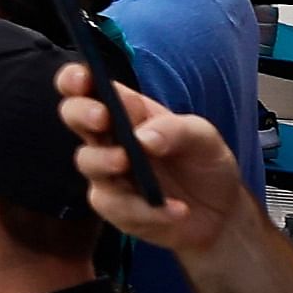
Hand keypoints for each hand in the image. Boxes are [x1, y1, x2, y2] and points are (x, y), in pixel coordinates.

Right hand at [57, 61, 251, 269]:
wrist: (220, 214)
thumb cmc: (205, 165)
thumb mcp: (204, 138)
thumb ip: (177, 130)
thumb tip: (142, 138)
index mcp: (127, 110)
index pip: (88, 86)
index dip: (76, 78)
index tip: (85, 78)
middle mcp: (110, 138)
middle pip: (72, 115)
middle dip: (81, 112)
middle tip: (103, 118)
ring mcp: (107, 173)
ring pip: (86, 161)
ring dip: (104, 160)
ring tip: (129, 162)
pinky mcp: (116, 207)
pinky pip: (116, 205)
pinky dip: (147, 209)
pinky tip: (177, 209)